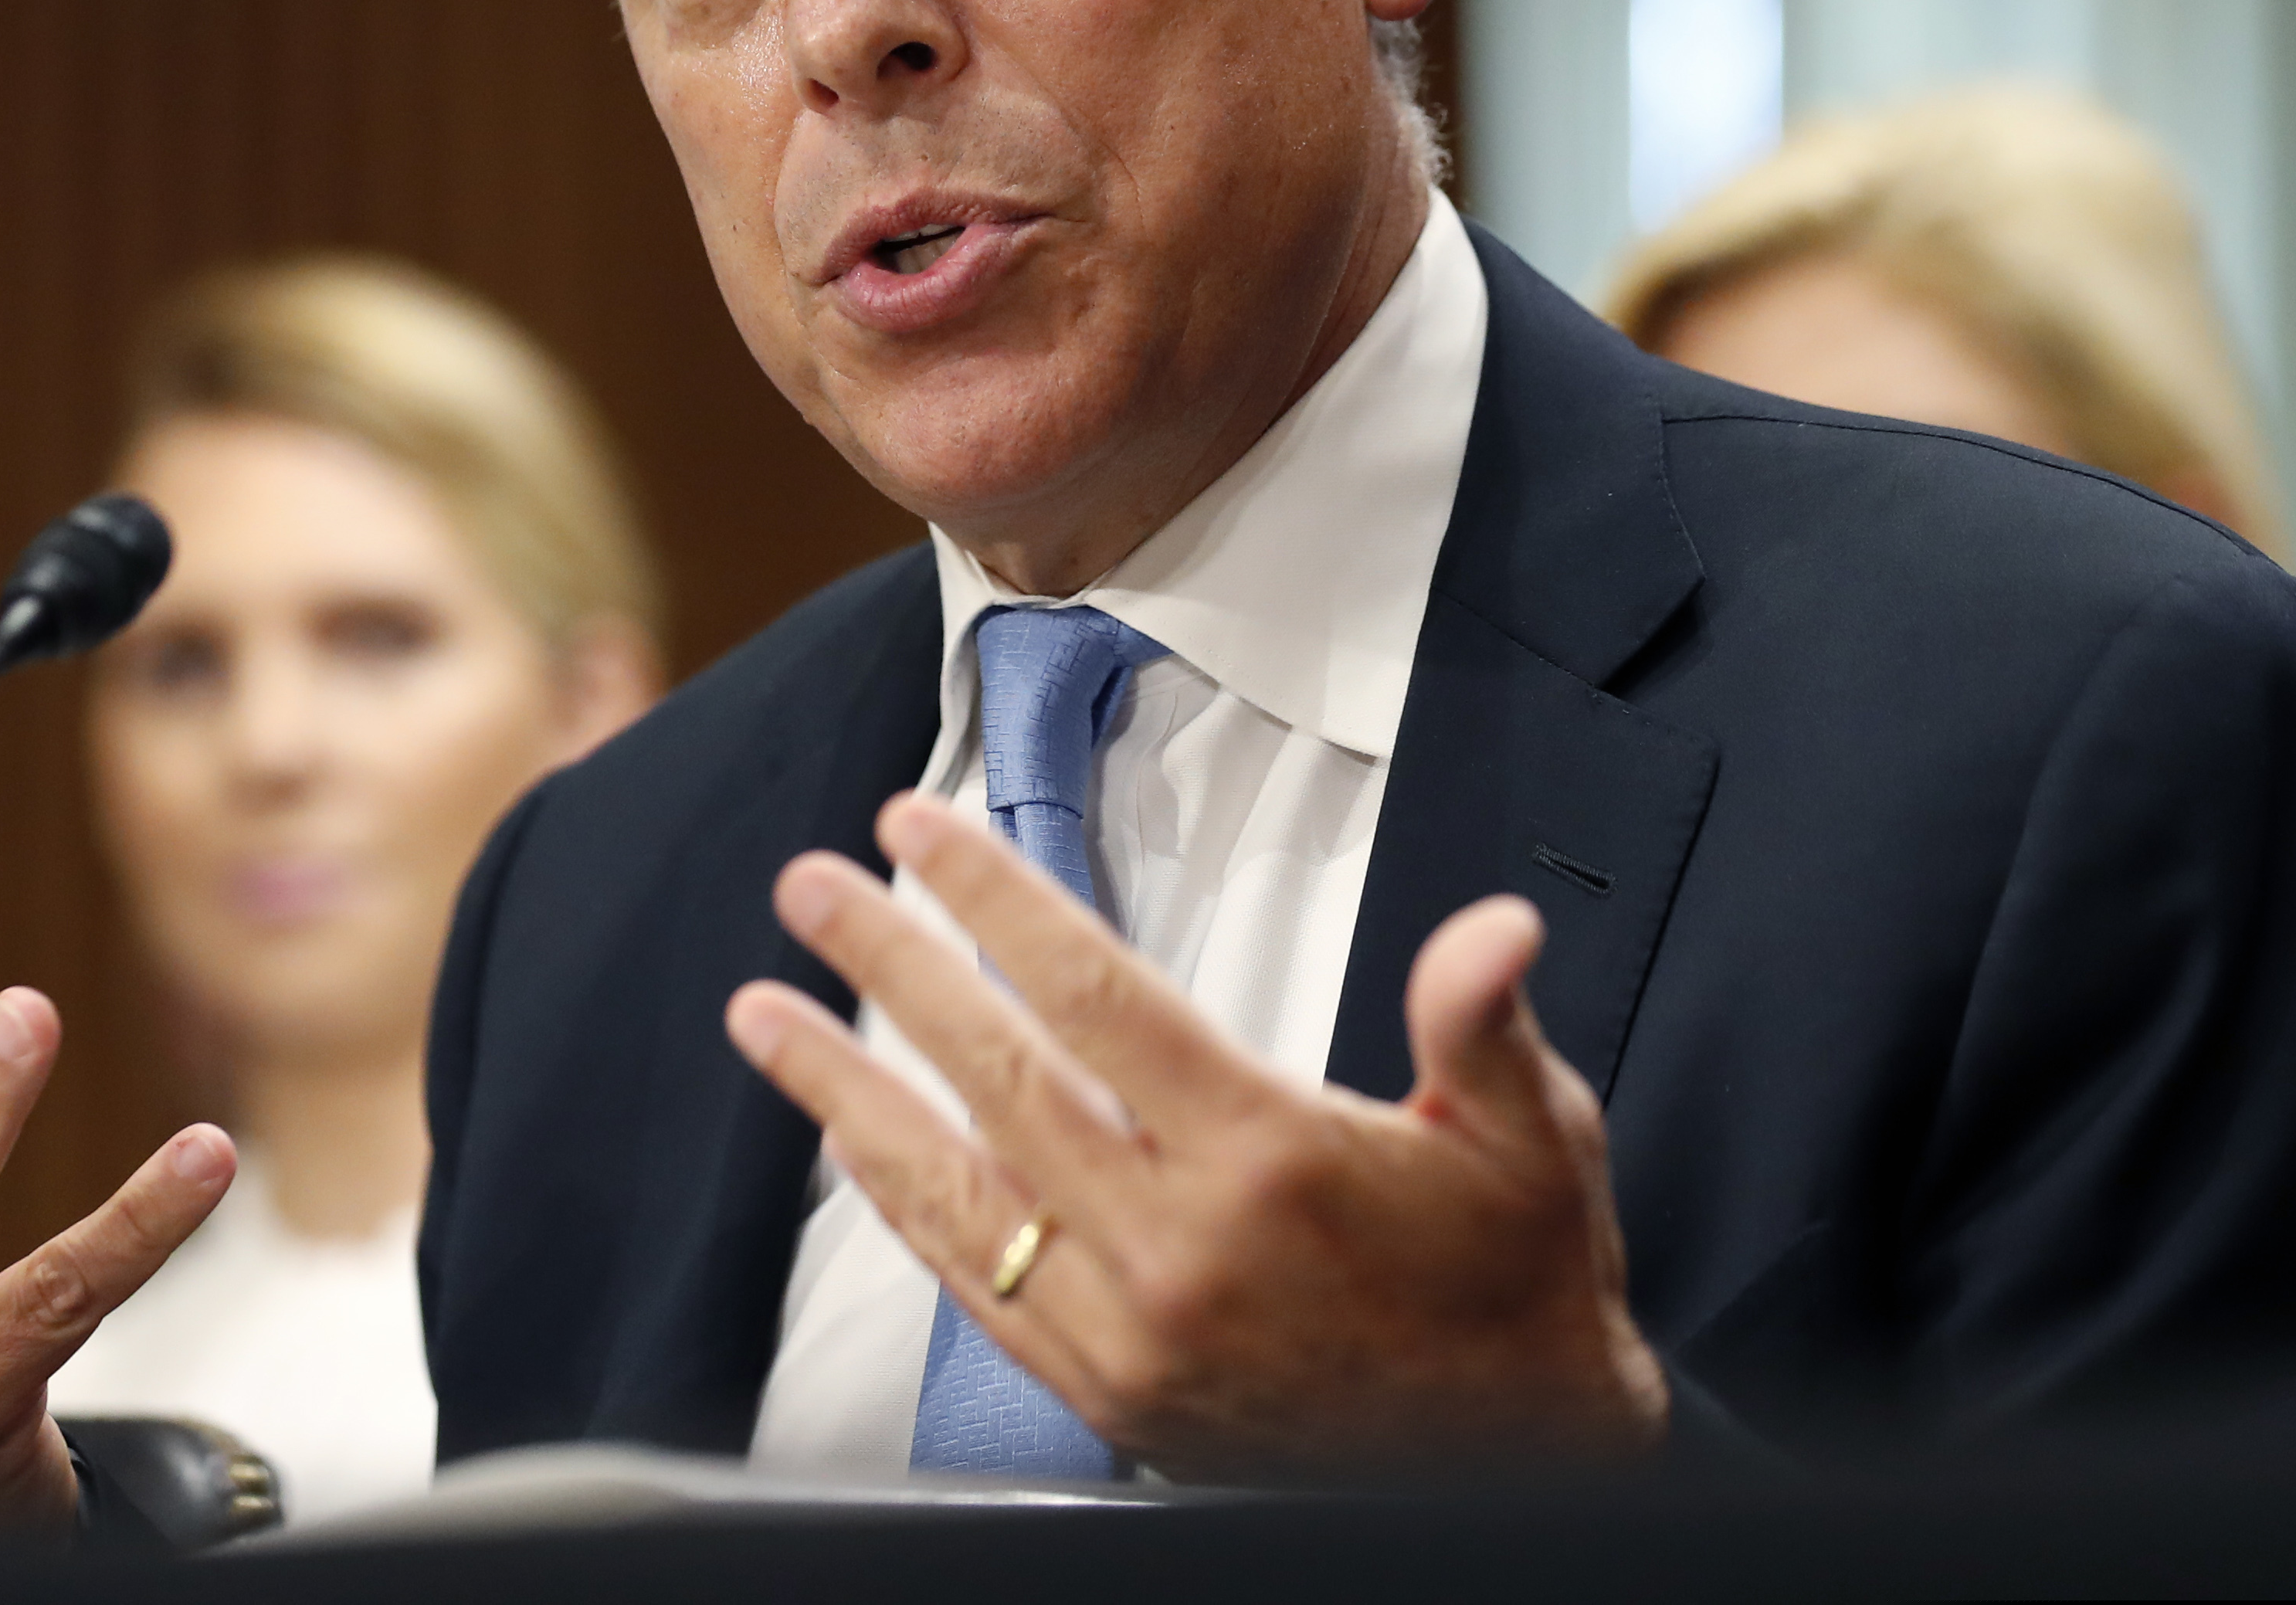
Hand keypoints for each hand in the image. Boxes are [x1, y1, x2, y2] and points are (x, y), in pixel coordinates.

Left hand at [723, 791, 1665, 1481]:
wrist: (1518, 1464)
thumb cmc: (1517, 1279)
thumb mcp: (1534, 1136)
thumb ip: (1483, 1021)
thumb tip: (1498, 930)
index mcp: (1272, 1158)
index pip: (1095, 996)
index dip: (995, 901)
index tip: (919, 830)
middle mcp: (1183, 1247)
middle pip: (997, 1073)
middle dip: (888, 966)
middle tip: (812, 887)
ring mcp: (1132, 1330)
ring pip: (953, 1186)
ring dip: (843, 1088)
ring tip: (761, 1012)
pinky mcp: (1108, 1395)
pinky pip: (974, 1283)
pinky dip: (899, 1205)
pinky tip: (848, 1142)